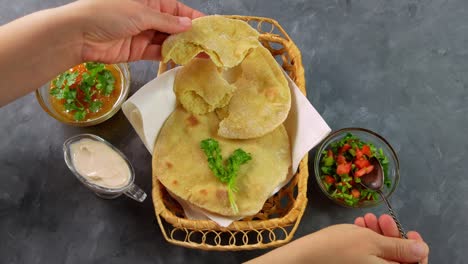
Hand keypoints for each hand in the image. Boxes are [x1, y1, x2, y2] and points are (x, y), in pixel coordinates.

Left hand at [73, 0, 203, 62]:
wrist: (79, 34)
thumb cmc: (108, 13)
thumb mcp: (141, 13)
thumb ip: (167, 22)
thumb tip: (189, 25)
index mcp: (152, 1)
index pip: (179, 11)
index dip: (195, 19)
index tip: (211, 29)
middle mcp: (150, 16)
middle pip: (176, 27)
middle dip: (192, 37)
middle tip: (211, 48)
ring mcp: (145, 34)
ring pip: (170, 41)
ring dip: (184, 48)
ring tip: (203, 56)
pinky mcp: (139, 50)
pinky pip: (159, 52)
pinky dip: (170, 56)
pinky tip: (184, 60)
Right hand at [247, 219, 428, 263]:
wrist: (305, 257)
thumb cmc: (337, 248)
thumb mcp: (371, 242)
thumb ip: (400, 247)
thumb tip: (423, 249)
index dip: (417, 249)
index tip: (410, 232)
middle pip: (399, 259)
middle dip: (392, 236)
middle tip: (380, 219)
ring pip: (383, 255)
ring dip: (378, 235)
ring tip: (366, 220)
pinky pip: (370, 256)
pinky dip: (367, 241)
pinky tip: (359, 227)